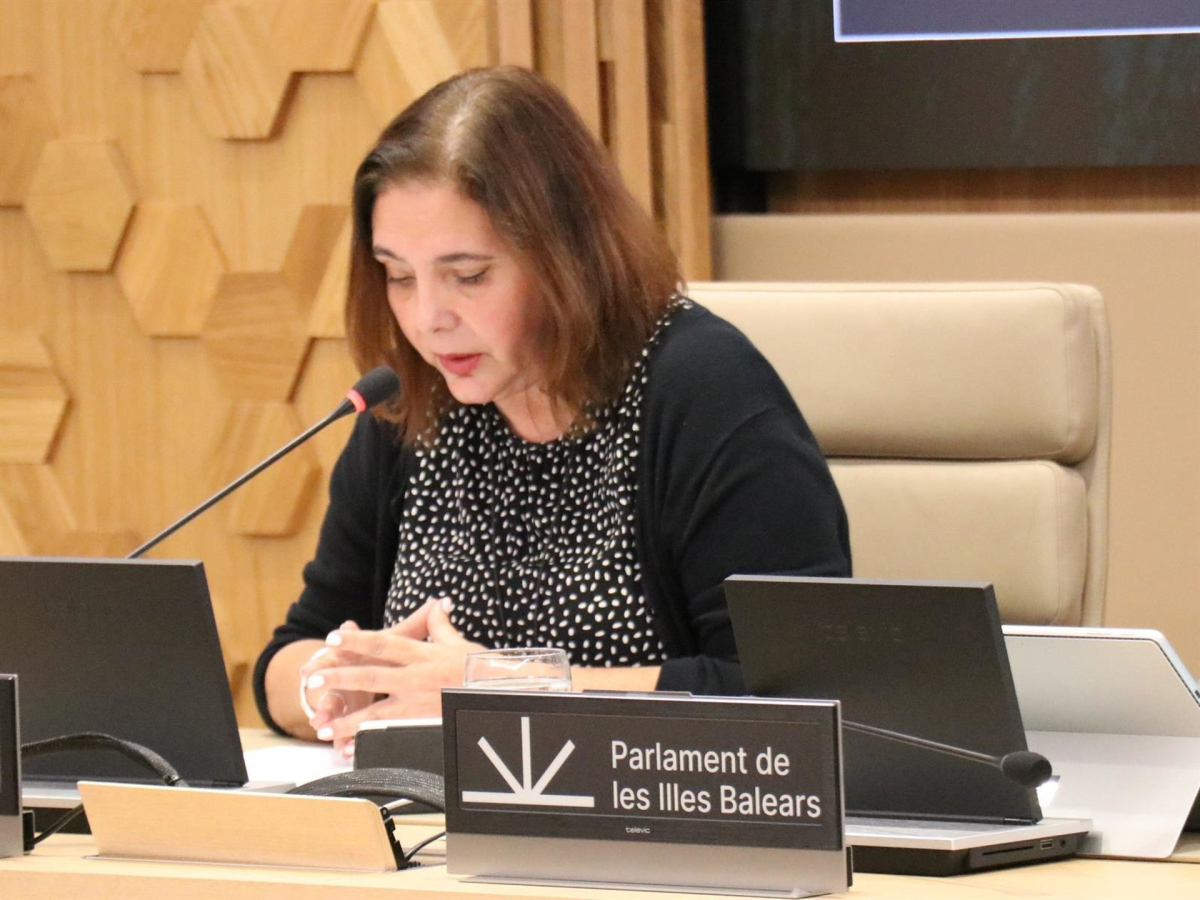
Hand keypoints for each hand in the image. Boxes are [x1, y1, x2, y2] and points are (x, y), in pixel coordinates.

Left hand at [305, 598, 483, 757]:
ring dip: (345, 720)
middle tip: (311, 680)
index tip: (333, 638)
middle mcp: (416, 678)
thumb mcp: (460, 643)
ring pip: (374, 712)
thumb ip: (440, 626)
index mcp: (422, 654)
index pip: (383, 644)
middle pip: (369, 676)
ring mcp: (418, 704)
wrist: (504, 693)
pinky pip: (391, 736)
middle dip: (337, 678)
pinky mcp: (423, 724)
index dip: (356, 641)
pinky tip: (349, 750)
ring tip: (320, 728)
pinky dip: (368, 743)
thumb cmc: (484, 668)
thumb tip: (436, 605)